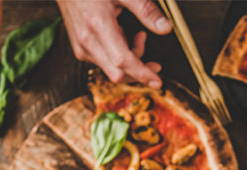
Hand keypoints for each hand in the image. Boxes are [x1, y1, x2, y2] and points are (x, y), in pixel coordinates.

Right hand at [56, 0, 170, 87]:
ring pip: (112, 70)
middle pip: (117, 73)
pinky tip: (124, 39)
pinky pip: (105, 63)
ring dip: (130, 61)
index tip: (157, 82)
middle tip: (155, 64)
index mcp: (98, 25)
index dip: (142, 73)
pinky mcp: (81, 50)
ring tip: (139, 36)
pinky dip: (119, 58)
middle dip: (139, 72)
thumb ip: (146, 10)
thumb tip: (165, 28)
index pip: (122, 61)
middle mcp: (87, 41)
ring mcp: (82, 48)